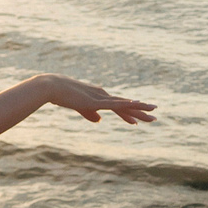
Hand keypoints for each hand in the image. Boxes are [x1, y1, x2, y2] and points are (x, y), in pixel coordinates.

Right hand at [42, 76, 156, 123]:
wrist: (52, 87)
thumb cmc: (63, 96)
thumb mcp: (79, 107)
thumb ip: (90, 113)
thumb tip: (99, 120)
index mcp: (100, 97)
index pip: (119, 106)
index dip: (130, 113)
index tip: (140, 119)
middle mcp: (103, 95)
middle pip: (126, 105)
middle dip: (141, 111)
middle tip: (155, 116)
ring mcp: (100, 97)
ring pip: (124, 104)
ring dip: (139, 109)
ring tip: (153, 112)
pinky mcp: (95, 100)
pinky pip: (114, 104)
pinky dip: (126, 105)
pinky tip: (136, 104)